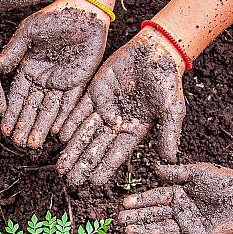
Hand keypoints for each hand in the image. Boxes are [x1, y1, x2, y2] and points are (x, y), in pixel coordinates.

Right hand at [0, 0, 109, 148]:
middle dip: (25, 125)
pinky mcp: (79, 81)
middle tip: (18, 144)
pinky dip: (64, 118)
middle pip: (32, 107)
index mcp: (28, 66)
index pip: (17, 95)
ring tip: (33, 144)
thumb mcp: (29, 30)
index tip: (4, 129)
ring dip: (42, 127)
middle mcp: (43, 78)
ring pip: (50, 109)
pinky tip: (58, 132)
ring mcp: (61, 81)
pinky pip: (71, 103)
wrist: (84, 11)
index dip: (11, 112)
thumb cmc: (54, 15)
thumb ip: (15, 50)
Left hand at [56, 31, 186, 186]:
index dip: (106, 167)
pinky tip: (60, 137)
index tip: (94, 182)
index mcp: (135, 130)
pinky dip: (70, 123)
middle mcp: (117, 123)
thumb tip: (170, 161)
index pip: (117, 153)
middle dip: (83, 164)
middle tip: (70, 180)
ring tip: (61, 166)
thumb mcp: (172, 108)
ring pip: (85, 132)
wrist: (155, 51)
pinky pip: (79, 111)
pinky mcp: (95, 93)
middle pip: (97, 147)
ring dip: (73, 149)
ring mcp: (104, 108)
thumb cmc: (167, 79)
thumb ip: (169, 133)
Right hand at [117, 163, 232, 233]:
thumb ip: (178, 173)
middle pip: (154, 214)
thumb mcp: (199, 173)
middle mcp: (180, 211)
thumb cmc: (224, 181)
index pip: (155, 198)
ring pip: (162, 229)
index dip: (140, 201)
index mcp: (178, 194)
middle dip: (137, 217)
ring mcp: (187, 225)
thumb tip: (156, 169)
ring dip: (145, 231)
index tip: (124, 203)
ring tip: (128, 231)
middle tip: (120, 220)